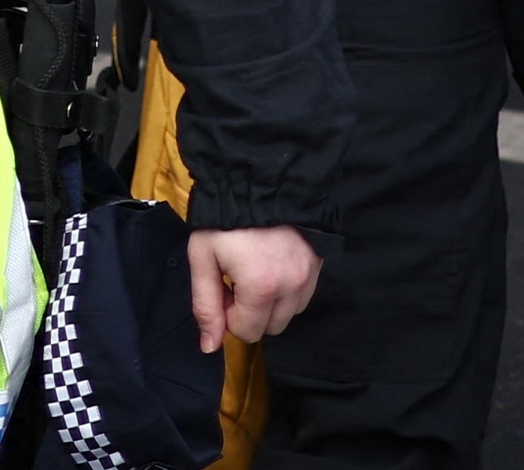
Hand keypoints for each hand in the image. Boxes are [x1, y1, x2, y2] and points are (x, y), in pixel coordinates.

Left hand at [187, 225, 321, 350]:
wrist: (260, 176)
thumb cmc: (226, 218)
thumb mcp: (203, 257)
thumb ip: (205, 305)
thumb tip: (210, 347)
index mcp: (262, 288)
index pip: (247, 332)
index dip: (228, 313)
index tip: (223, 284)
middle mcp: (292, 286)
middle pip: (271, 328)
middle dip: (250, 311)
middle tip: (237, 278)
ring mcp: (310, 274)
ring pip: (290, 313)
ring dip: (272, 302)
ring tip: (257, 269)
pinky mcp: (320, 263)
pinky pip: (304, 294)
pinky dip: (288, 288)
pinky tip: (274, 263)